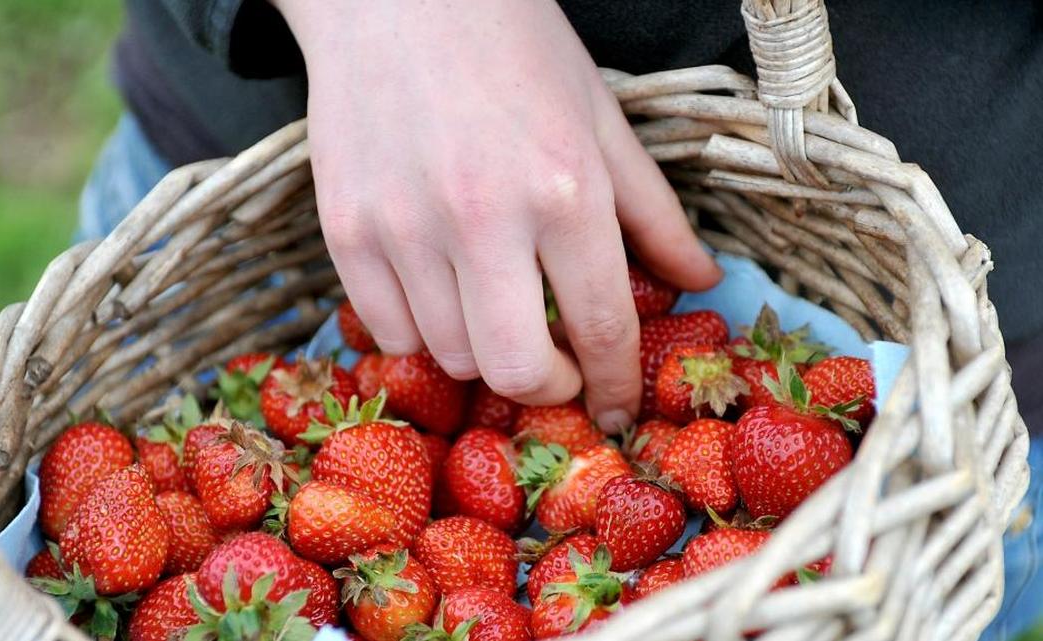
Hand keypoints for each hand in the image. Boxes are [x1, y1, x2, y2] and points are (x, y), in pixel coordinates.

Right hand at [275, 0, 720, 430]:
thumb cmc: (510, 44)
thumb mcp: (600, 118)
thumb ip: (653, 212)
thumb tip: (701, 280)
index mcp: (562, 188)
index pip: (601, 327)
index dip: (616, 384)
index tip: (616, 407)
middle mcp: (480, 218)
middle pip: (513, 369)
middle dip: (545, 387)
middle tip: (554, 367)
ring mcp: (401, 228)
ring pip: (447, 356)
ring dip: (481, 351)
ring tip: (492, 304)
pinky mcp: (343, 230)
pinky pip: (385, 330)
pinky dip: (420, 330)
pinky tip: (438, 290)